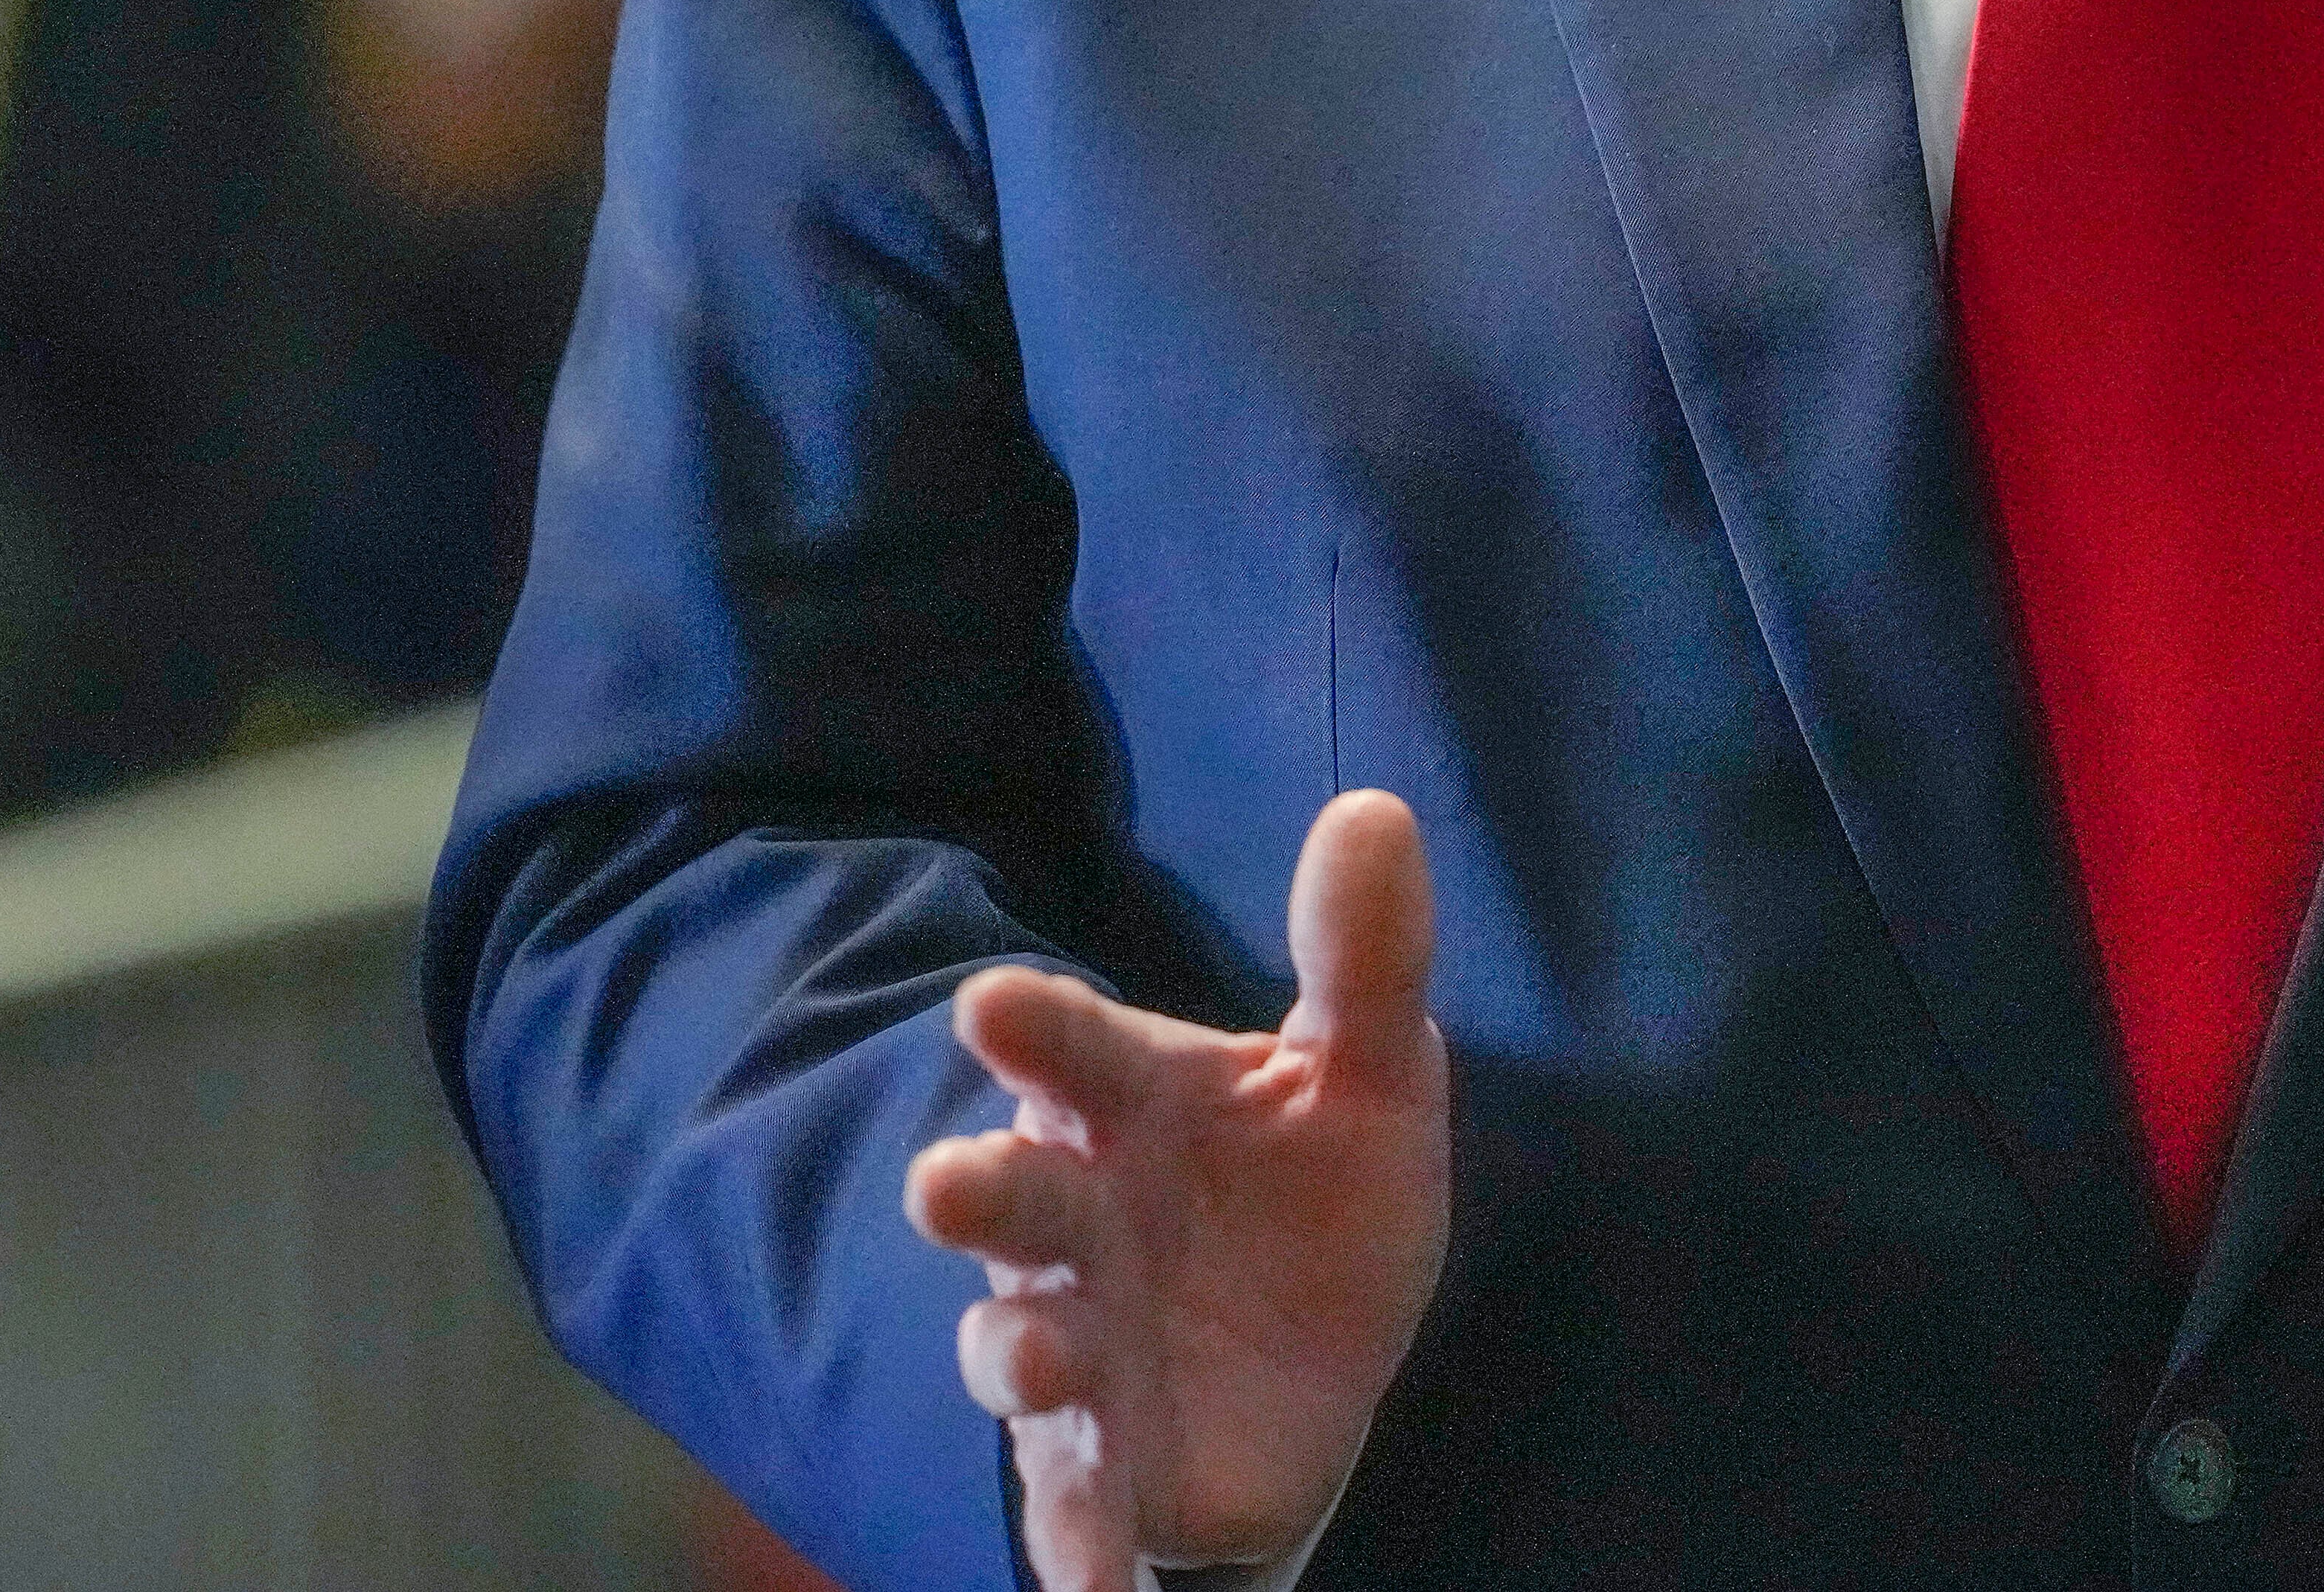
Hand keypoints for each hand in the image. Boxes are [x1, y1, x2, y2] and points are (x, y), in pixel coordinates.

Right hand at [902, 791, 1450, 1582]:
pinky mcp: (1103, 1460)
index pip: (1071, 1047)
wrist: (1317, 1361)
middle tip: (950, 1182)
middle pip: (1014, 1196)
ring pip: (1023, 1344)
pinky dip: (1076, 1550)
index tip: (995, 1002)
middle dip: (979, 1188)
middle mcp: (1079, 1220)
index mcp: (1129, 1106)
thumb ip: (1362, 957)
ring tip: (1040, 1359)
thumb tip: (1374, 809)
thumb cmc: (1312, 1192)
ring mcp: (1081, 1345)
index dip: (1035, 1026)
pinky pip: (1075, 1507)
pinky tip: (1093, 1590)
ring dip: (1022, 1354)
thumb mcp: (1366, 1073)